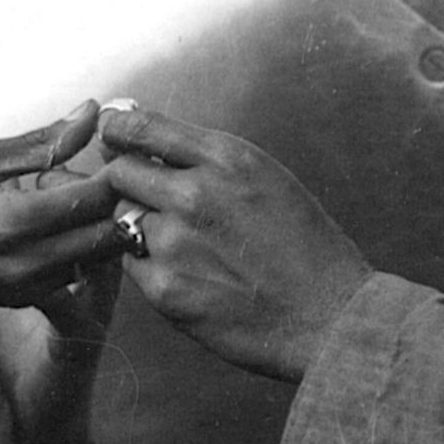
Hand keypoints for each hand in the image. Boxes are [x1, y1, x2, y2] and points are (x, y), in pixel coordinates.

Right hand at [0, 102, 124, 321]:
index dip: (113, 171)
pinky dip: (73, 250)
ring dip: (95, 228)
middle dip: (111, 202)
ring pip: (93, 261)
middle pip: (108, 235)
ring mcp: (23, 289)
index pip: (98, 199)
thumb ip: (39, 142)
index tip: (108, 151)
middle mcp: (27, 264)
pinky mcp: (15, 301)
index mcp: (16, 222)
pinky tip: (45, 226)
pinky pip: (67, 277)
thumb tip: (90, 113)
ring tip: (66, 198)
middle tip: (92, 174)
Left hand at [98, 105, 371, 381]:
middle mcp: (194, 194)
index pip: (140, 127)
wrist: (330, 316)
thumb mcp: (265, 177)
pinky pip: (133, 265)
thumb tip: (145, 136)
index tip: (114, 137)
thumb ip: (206, 157)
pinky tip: (191, 274)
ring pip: (124, 221)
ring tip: (188, 246)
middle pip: (119, 172)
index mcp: (225, 158)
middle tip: (146, 198)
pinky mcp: (164, 289)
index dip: (117, 132)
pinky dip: (150, 266)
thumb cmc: (303, 245)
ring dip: (140, 227)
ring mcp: (175, 243)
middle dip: (125, 182)